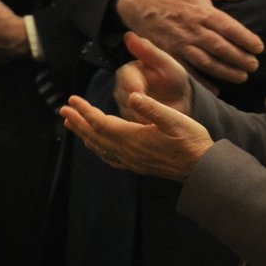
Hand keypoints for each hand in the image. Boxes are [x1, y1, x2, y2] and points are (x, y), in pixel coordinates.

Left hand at [60, 89, 212, 181]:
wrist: (202, 168)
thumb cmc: (192, 141)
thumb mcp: (175, 120)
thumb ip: (152, 108)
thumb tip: (133, 96)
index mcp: (134, 138)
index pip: (101, 123)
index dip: (84, 111)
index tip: (72, 100)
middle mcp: (129, 152)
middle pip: (95, 136)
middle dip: (78, 122)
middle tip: (63, 110)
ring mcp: (132, 161)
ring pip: (100, 148)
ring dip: (84, 135)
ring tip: (72, 125)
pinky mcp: (138, 166)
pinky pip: (110, 158)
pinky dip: (98, 149)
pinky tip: (97, 147)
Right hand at [113, 32, 191, 121]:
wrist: (182, 100)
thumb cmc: (174, 78)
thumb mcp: (165, 63)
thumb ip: (148, 50)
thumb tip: (128, 35)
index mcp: (128, 72)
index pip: (125, 79)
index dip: (132, 85)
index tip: (140, 92)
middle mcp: (122, 88)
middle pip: (122, 98)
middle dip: (136, 105)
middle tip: (148, 113)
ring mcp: (125, 106)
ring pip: (126, 114)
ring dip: (139, 118)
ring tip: (153, 123)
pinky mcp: (130, 120)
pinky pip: (131, 127)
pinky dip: (142, 128)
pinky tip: (153, 129)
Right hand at [114, 0, 262, 82]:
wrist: (139, 0)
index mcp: (201, 11)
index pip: (228, 27)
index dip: (245, 38)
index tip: (259, 47)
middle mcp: (191, 29)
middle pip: (220, 47)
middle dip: (239, 58)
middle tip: (254, 66)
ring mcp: (179, 43)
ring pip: (206, 61)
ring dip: (225, 72)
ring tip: (242, 77)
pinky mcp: (168, 54)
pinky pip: (187, 71)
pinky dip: (201, 82)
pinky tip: (216, 90)